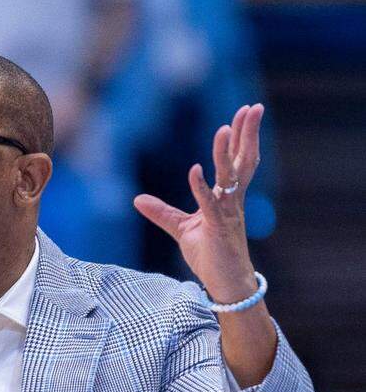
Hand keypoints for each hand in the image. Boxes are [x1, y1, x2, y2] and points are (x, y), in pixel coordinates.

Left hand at [133, 104, 264, 302]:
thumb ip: (162, 212)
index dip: (240, 137)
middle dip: (247, 134)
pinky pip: (210, 205)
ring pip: (229, 178)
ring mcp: (227, 214)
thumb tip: (137, 199)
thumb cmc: (209, 255)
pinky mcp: (218, 229)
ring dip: (224, 154)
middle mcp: (232, 201)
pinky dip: (201, 187)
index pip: (238, 161)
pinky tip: (194, 170)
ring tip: (223, 129)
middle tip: (253, 107)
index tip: (245, 112)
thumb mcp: (181, 229)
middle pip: (243, 161)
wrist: (223, 283)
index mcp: (227, 198)